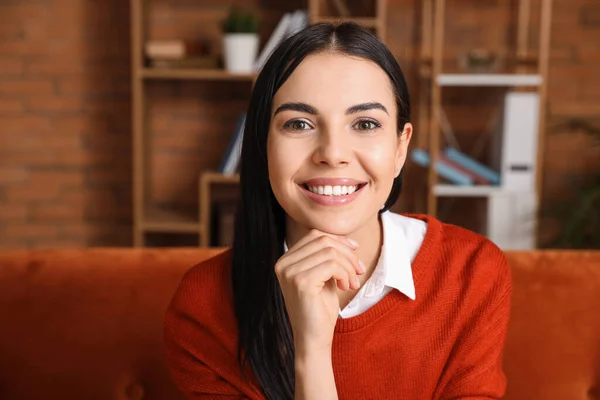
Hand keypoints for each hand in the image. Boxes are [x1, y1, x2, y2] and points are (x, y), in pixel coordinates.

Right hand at [275, 230, 364, 354]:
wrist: (313, 339)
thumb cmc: (320, 309)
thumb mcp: (324, 277)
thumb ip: (329, 257)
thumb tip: (349, 241)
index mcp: (286, 260)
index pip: (315, 235)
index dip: (339, 241)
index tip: (355, 252)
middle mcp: (283, 264)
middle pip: (323, 240)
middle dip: (347, 254)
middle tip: (358, 271)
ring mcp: (290, 272)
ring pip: (330, 252)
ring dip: (348, 266)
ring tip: (351, 283)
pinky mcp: (301, 282)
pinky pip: (332, 265)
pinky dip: (345, 274)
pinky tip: (345, 287)